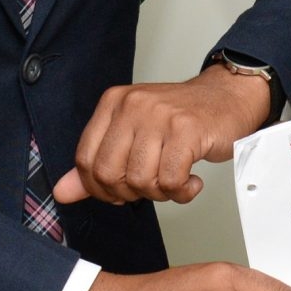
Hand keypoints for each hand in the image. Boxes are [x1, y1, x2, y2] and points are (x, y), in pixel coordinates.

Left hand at [53, 65, 269, 204]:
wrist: (227, 97)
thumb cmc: (182, 119)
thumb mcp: (133, 135)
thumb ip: (97, 164)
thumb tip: (63, 192)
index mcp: (114, 103)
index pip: (86, 160)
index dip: (100, 188)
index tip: (120, 190)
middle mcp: (133, 104)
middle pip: (110, 174)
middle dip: (130, 193)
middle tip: (151, 187)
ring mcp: (160, 115)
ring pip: (141, 181)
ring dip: (160, 193)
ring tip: (174, 180)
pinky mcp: (187, 130)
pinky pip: (171, 181)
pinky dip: (182, 192)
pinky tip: (191, 181)